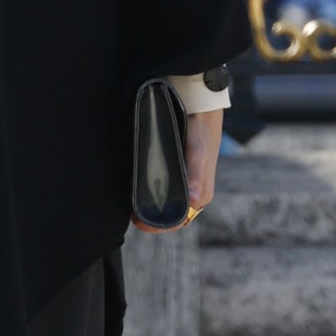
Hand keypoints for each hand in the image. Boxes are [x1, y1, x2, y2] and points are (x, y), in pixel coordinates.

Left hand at [131, 105, 223, 233]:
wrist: (204, 109)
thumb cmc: (200, 131)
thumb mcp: (196, 153)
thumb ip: (195, 176)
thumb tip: (193, 202)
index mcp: (201, 196)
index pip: (178, 222)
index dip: (158, 226)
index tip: (138, 222)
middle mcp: (197, 194)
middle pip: (173, 216)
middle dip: (153, 220)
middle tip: (131, 215)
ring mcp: (191, 185)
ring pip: (171, 206)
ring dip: (153, 209)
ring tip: (132, 206)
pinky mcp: (184, 175)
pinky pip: (171, 193)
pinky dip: (156, 197)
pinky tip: (141, 192)